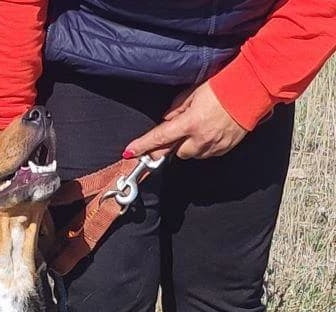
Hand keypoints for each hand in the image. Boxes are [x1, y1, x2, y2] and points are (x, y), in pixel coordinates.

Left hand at [124, 82, 247, 159]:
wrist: (252, 89)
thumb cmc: (224, 86)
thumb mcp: (194, 92)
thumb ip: (176, 109)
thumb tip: (166, 120)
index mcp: (190, 123)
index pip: (160, 138)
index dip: (143, 146)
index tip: (130, 152)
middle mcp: (200, 139)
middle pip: (176, 151)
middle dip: (176, 142)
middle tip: (184, 126)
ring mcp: (213, 146)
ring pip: (191, 154)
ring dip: (191, 144)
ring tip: (203, 125)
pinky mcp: (224, 149)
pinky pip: (207, 152)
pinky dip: (205, 145)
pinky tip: (212, 129)